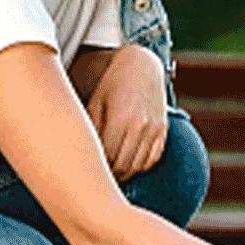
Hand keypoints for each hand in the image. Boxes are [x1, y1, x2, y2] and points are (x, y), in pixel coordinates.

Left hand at [86, 45, 168, 181]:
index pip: (106, 158)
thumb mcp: (95, 104)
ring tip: (107, 173)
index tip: (84, 171)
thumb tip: (81, 157)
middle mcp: (142, 126)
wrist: (142, 67)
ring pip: (137, 167)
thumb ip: (90, 131)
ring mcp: (155, 130)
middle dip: (107, 175)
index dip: (95, 168)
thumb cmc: (111, 85)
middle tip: (93, 176)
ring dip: (122, 173)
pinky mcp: (163, 132)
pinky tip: (125, 164)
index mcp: (122, 119)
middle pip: (122, 166)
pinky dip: (138, 166)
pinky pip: (151, 160)